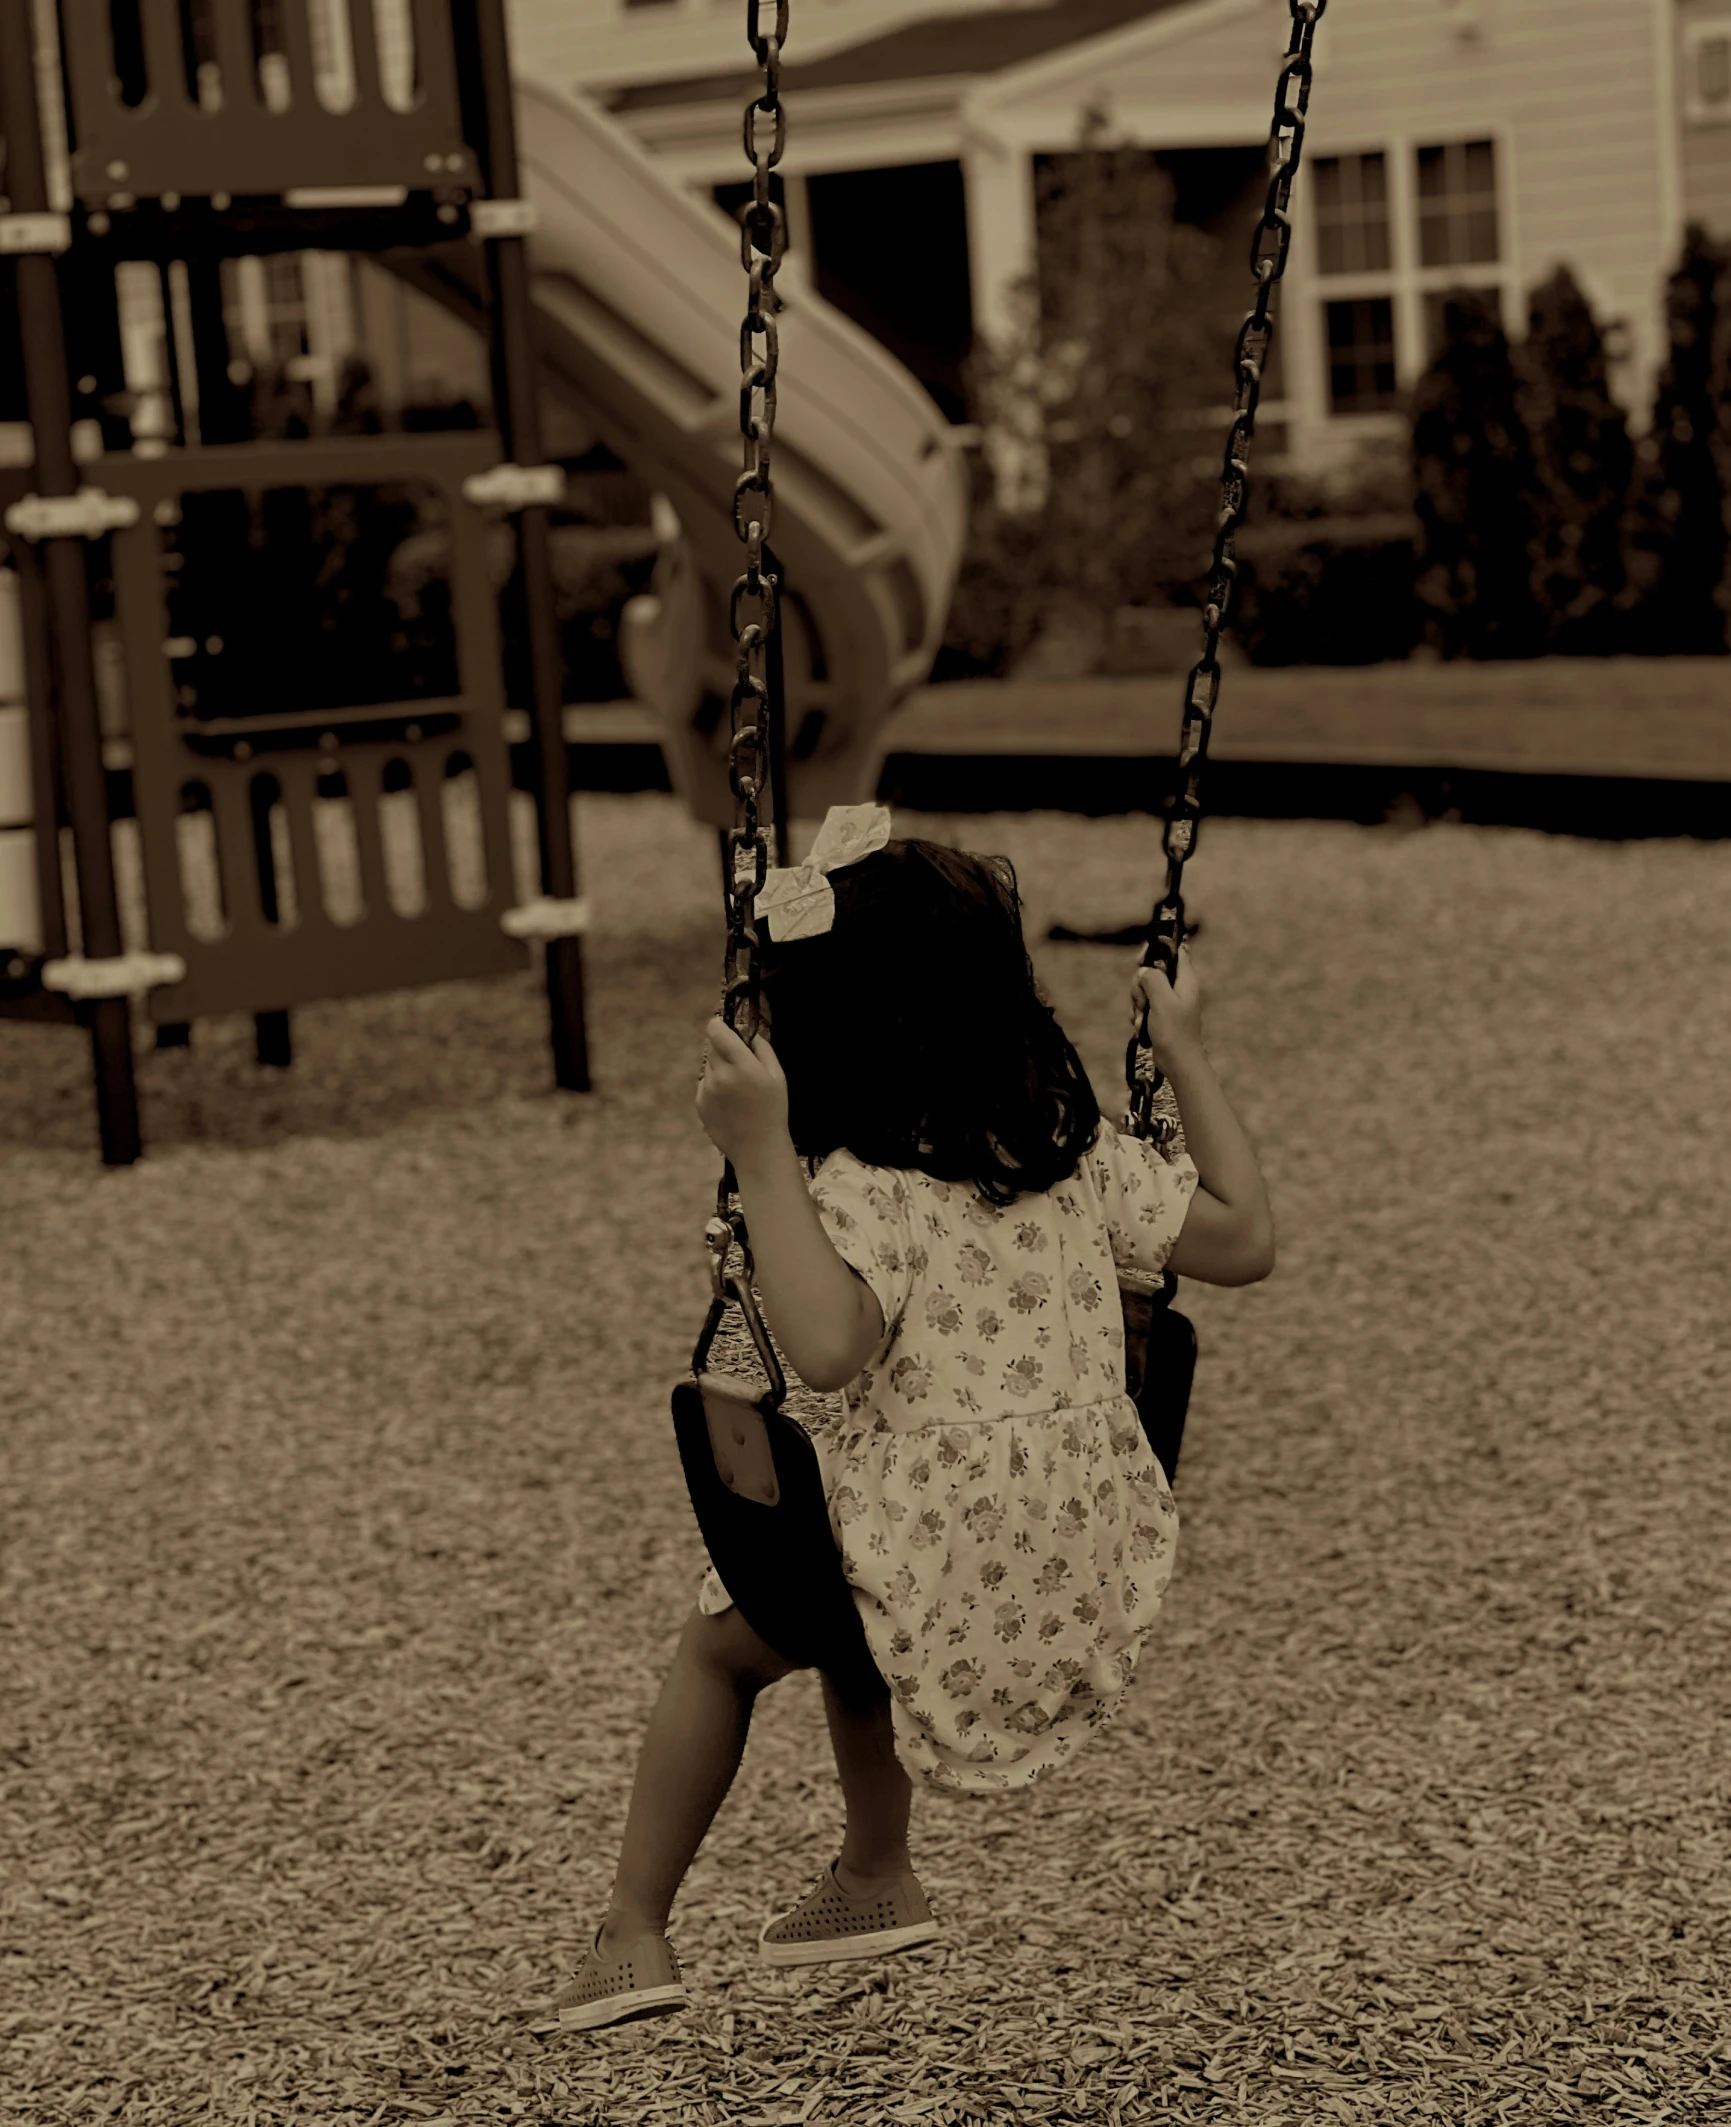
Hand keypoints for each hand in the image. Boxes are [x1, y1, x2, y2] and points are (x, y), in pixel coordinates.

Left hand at [695, 1014, 790, 1166]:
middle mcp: (720, 1075)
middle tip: (740, 1065)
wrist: (757, 1148)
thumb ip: (763, 1049)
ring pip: (709, 1067)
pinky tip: (730, 1103)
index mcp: (741, 1065)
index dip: (718, 1025)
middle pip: (713, 1048)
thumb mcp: (777, 1077)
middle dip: (724, 1050)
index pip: (717, 1032)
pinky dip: (714, 1087)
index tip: (723, 1026)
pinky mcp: (699, 1103)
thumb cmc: (773, 1111)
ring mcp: (707, 1090)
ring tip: (738, 1091)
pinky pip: (705, 1085)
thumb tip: (749, 1033)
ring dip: (720, 1069)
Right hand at [1130, 946, 1203, 1068]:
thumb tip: (1144, 971)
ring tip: (1142, 1020)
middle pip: (1152, 971)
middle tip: (1144, 1001)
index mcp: (1186, 980)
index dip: (1157, 950)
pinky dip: (1138, 1015)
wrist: (1178, 1062)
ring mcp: (1168, 1001)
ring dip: (1138, 1004)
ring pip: (1144, 989)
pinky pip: (1143, 1006)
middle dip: (1140, 986)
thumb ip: (1153, 979)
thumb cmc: (1174, 1032)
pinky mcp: (1160, 1014)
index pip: (1175, 951)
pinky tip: (1141, 1028)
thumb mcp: (1162, 1001)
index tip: (1142, 960)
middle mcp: (1178, 988)